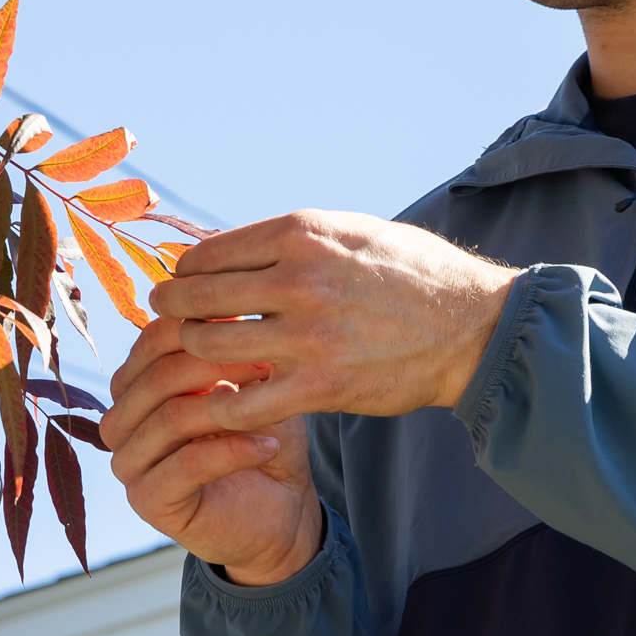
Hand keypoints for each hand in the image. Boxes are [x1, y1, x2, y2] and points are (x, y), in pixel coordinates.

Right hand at [100, 324, 321, 585]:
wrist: (280, 511)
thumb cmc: (263, 439)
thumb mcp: (252, 385)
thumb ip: (231, 348)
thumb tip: (229, 300)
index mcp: (136, 385)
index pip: (152, 340)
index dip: (203, 327)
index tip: (256, 325)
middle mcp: (121, 421)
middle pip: (157, 377)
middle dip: (217, 364)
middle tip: (270, 363)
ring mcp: (128, 463)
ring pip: (169, 418)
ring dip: (227, 408)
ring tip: (271, 402)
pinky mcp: (147, 501)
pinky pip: (185, 464)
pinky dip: (232, 450)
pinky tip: (267, 444)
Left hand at [102, 212, 515, 585]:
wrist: (472, 327)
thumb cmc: (410, 274)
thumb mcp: (349, 232)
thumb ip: (290, 240)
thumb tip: (226, 249)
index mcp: (302, 234)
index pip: (209, 253)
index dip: (185, 271)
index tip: (181, 282)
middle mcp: (298, 280)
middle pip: (198, 297)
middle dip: (173, 307)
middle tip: (164, 315)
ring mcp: (306, 336)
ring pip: (209, 346)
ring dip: (193, 350)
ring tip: (196, 352)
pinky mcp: (319, 386)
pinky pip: (241, 402)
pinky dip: (220, 403)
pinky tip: (220, 398)